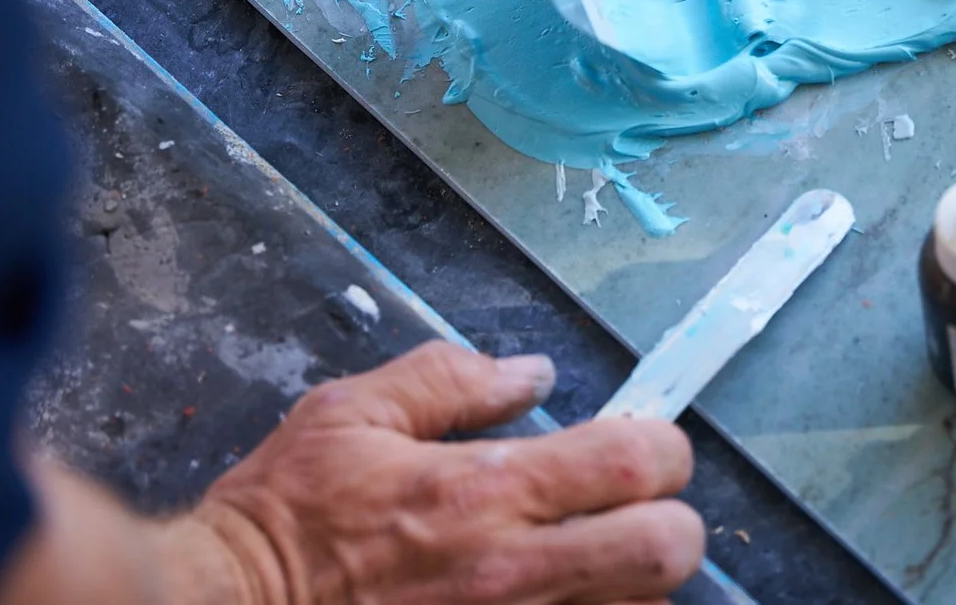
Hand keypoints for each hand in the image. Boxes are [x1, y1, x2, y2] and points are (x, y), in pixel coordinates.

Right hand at [166, 343, 702, 604]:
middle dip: (669, 522)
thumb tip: (531, 373)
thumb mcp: (351, 414)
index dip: (660, 446)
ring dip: (631, 583)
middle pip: (670, 551)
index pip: (638, 462)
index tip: (635, 444)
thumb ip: (449, 382)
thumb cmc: (286, 516)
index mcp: (485, 491)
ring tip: (588, 561)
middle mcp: (515, 573)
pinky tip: (553, 598)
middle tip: (629, 510)